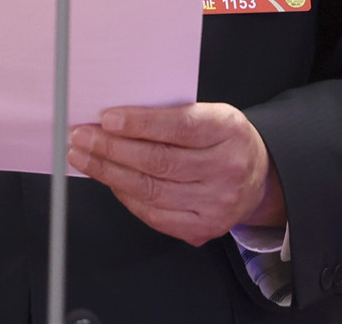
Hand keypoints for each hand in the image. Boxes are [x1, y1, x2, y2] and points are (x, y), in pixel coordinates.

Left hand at [67, 102, 284, 246]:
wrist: (259, 175)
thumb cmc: (225, 137)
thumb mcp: (211, 113)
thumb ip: (172, 114)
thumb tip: (118, 117)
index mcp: (227, 131)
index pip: (179, 127)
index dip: (140, 123)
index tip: (107, 118)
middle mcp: (225, 170)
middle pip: (160, 161)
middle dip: (112, 149)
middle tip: (82, 137)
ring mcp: (215, 204)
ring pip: (152, 190)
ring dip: (110, 173)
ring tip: (84, 157)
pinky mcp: (203, 228)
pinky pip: (155, 215)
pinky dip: (126, 197)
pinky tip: (109, 180)